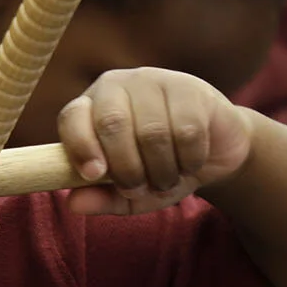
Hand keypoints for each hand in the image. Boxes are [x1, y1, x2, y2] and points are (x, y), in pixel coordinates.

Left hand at [57, 67, 252, 215]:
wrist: (214, 151)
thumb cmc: (160, 168)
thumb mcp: (128, 193)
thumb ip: (101, 198)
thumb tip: (74, 204)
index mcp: (91, 107)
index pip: (72, 117)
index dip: (80, 147)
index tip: (94, 175)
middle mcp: (118, 86)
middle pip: (112, 124)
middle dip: (126, 169)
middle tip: (137, 189)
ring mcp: (154, 81)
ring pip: (152, 132)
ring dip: (161, 171)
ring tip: (166, 180)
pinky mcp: (190, 89)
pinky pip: (187, 131)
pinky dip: (188, 160)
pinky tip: (190, 164)